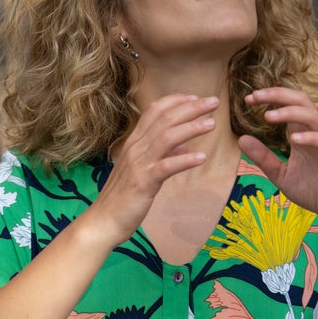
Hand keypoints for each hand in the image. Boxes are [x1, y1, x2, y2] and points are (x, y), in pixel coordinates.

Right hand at [90, 94, 217, 246]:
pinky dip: (185, 160)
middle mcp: (136, 148)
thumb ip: (162, 155)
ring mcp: (139, 164)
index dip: (176, 101)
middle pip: (165, 119)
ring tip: (212, 124)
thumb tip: (183, 146)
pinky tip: (202, 157)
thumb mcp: (143, 171)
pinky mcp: (143, 183)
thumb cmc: (123, 197)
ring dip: (191, 128)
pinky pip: (166, 167)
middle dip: (191, 108)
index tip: (196, 98)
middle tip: (213, 102)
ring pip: (167, 137)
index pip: (155, 111)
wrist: (103, 220)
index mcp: (134, 142)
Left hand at [239, 88, 317, 226]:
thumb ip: (263, 157)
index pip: (287, 105)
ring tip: (268, 116)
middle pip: (300, 101)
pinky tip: (294, 140)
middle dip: (278, 95)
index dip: (269, 98)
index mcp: (302, 133)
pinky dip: (310, 138)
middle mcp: (315, 132)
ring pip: (312, 116)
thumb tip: (241, 139)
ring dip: (290, 112)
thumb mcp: (280, 174)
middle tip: (255, 97)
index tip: (249, 99)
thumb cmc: (311, 190)